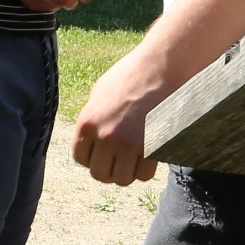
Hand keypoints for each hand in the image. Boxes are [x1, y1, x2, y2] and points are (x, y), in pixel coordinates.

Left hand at [72, 40, 169, 185]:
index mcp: (87, 122)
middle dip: (110, 169)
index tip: (103, 153)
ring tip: (135, 159)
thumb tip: (89, 138)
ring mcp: (128, 143)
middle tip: (120, 160)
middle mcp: (105, 136)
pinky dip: (146, 170)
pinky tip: (148, 157)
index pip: (81, 159)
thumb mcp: (99, 92)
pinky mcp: (151, 147)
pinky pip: (144, 175)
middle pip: (100, 174)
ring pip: (122, 179)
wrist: (162, 66)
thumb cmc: (132, 74)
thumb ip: (93, 117)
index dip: (93, 159)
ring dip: (128, 172)